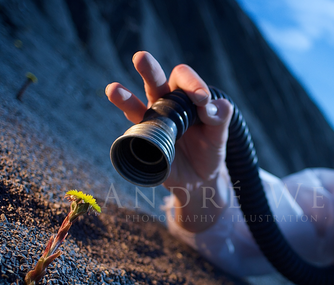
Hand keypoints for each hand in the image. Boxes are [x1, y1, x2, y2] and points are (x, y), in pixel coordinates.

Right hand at [106, 52, 232, 230]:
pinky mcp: (144, 144)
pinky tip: (126, 130)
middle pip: (155, 82)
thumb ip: (220, 118)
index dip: (191, 83)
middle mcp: (164, 105)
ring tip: (113, 89)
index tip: (202, 99)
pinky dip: (130, 134)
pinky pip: (133, 137)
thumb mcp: (220, 134)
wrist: (199, 178)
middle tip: (141, 57)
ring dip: (124, 98)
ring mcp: (151, 123)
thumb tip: (214, 105)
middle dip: (148, 70)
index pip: (183, 78)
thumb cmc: (209, 150)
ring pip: (135, 106)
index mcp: (184, 96)